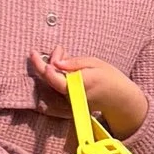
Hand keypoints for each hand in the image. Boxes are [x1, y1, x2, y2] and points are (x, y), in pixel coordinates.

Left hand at [33, 53, 148, 138]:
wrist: (119, 99)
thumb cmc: (110, 78)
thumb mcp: (95, 63)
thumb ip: (74, 62)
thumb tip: (56, 62)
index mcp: (79, 84)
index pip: (54, 78)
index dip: (42, 66)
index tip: (34, 53)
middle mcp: (71, 95)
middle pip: (49, 80)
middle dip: (43, 64)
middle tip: (42, 51)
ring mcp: (69, 101)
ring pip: (52, 83)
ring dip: (51, 68)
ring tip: (61, 53)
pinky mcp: (70, 102)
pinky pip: (57, 87)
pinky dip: (56, 75)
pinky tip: (62, 65)